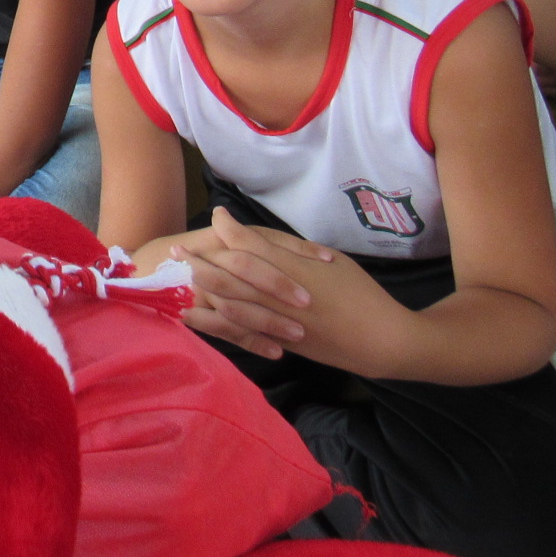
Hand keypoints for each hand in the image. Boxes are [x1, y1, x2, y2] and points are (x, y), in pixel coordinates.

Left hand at [198, 207, 404, 373]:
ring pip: (228, 302)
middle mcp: (279, 294)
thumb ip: (293, 251)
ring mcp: (276, 321)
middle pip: (230, 273)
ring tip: (178, 277)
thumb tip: (261, 240)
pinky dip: (211, 322)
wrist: (378, 340)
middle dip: (201, 259)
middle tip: (177, 247)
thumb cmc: (360, 293)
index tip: (216, 215)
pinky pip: (238, 332)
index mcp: (293, 269)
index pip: (251, 246)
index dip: (229, 229)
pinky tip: (191, 316)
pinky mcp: (276, 341)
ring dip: (200, 288)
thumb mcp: (330, 261)